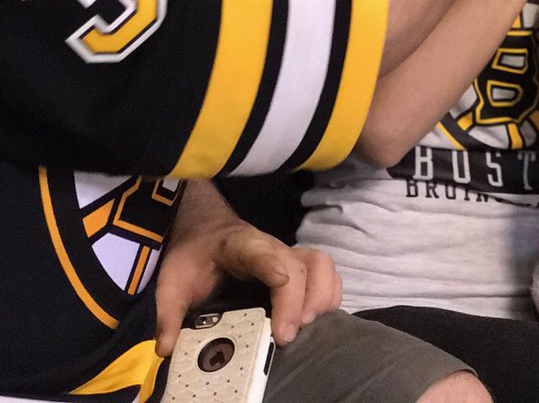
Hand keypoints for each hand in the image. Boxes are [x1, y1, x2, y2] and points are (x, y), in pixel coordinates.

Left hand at [155, 183, 340, 354]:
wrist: (207, 231)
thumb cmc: (193, 256)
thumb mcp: (172, 281)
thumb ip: (167, 313)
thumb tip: (167, 348)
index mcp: (238, 246)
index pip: (260, 252)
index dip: (273, 266)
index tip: (280, 283)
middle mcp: (271, 248)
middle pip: (300, 265)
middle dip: (299, 301)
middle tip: (286, 336)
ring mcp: (289, 257)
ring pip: (321, 265)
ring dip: (321, 297)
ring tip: (306, 328)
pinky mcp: (299, 269)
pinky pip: (327, 275)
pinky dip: (330, 296)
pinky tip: (318, 321)